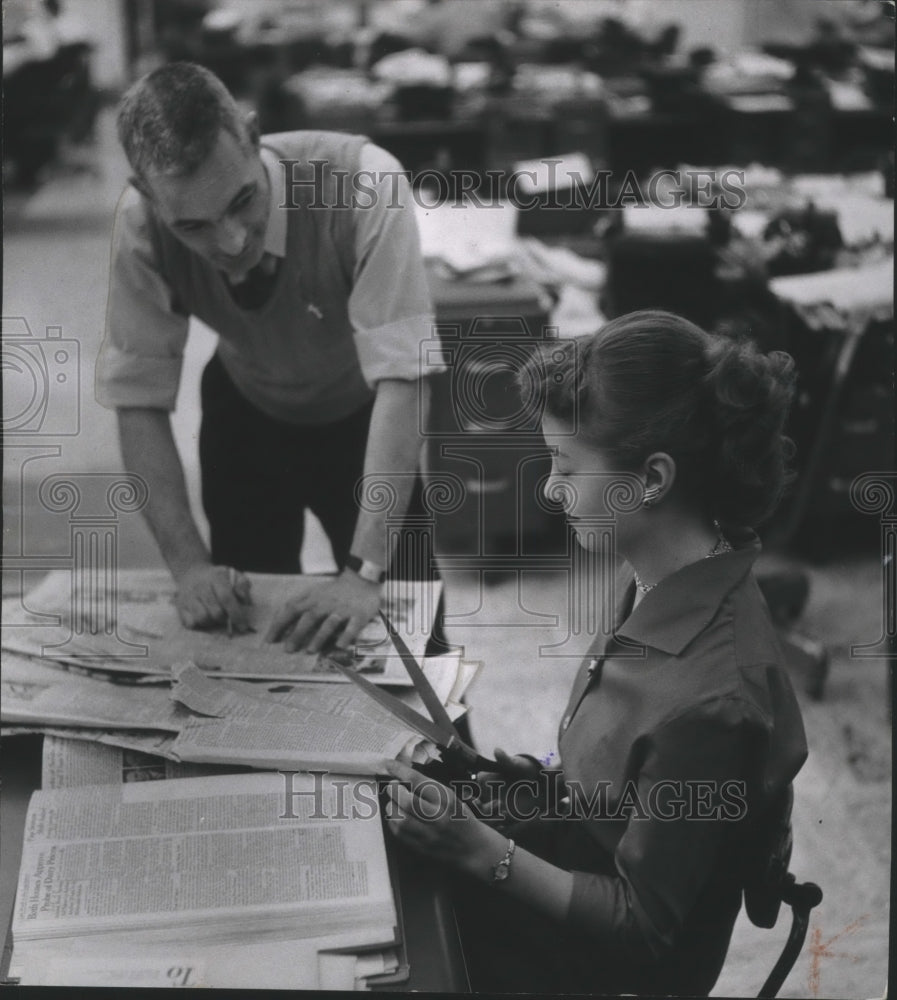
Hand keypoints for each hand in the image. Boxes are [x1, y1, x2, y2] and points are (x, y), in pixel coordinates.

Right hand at [175, 564, 251, 631]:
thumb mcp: (234, 575)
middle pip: (215, 612)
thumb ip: (242, 585)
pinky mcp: (180, 607)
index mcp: (216, 577)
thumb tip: (243, 599)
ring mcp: (188, 597)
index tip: (243, 626)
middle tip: (228, 618)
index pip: (226, 597)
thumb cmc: (219, 578)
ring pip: (202, 619)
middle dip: (225, 619)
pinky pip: (190, 623)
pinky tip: (204, 617)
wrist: (192, 573)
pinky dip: (199, 624)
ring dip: (212, 623)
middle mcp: (200, 586)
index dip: (236, 613)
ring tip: (215, 616)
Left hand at [264, 570, 380, 652]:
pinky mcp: (359, 615)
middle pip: (310, 617)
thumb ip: (298, 603)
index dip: (280, 624)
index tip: (270, 640)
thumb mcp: (314, 592)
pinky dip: (346, 636)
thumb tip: (278, 619)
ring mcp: (343, 609)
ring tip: (310, 650)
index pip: (292, 609)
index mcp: (313, 598)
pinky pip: (353, 626)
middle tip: (288, 649)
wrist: (362, 579)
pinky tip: (339, 646)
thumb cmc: (334, 591)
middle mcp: (326, 603)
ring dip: (319, 637)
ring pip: (329, 623)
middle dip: (297, 633)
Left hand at [383, 760, 505, 877]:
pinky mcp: (422, 847)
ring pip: (400, 819)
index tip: (389, 764)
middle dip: (393, 790)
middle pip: (406, 800)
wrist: (475, 848)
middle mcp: (438, 816)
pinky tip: (397, 817)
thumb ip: (430, 789)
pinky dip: (393, 822)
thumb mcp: (452, 797)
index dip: (399, 770)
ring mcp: (429, 834)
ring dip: (391, 807)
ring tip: (393, 803)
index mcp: (446, 799)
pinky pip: (399, 834)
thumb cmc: (461, 818)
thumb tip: (404, 776)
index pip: (417, 780)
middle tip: (392, 786)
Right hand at [475, 749, 546, 824]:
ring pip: (483, 817)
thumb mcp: (517, 765)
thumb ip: (506, 760)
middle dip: (481, 808)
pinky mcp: (502, 816)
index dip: (476, 790)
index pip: (475, 785)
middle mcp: (486, 793)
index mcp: (486, 779)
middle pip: (475, 805)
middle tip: (498, 804)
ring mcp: (493, 806)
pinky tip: (506, 823)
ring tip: (505, 815)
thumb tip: (497, 750)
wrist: (541, 784)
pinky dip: (497, 826)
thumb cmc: (526, 769)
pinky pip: (494, 825)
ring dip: (491, 818)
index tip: (482, 794)